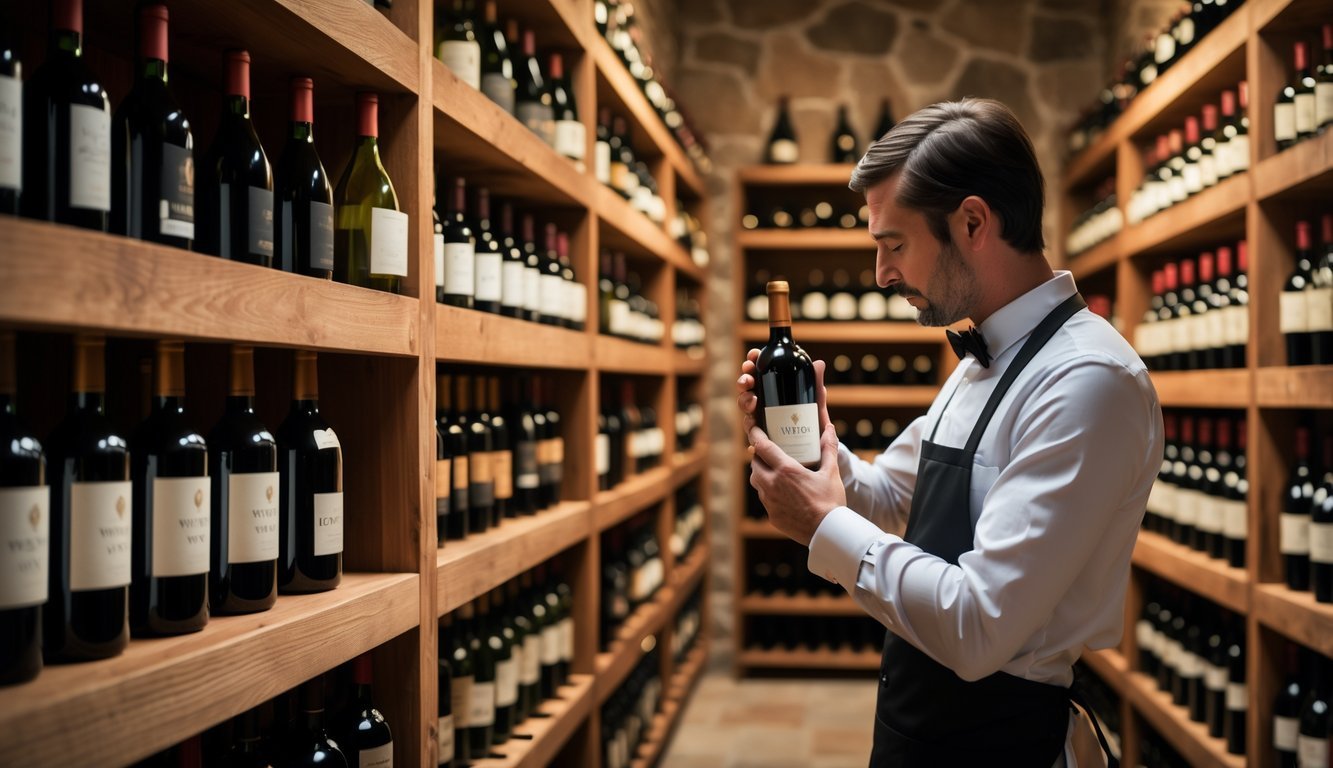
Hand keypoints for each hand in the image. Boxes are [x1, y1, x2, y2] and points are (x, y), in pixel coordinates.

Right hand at [736, 352, 832, 437]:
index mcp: (773, 388)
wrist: (815, 447)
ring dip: (743, 400)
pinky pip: (751, 430)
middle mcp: (763, 402)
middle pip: (747, 387)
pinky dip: (750, 425)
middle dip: (744, 380)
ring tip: (752, 401)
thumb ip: (815, 385)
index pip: (758, 371)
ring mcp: (760, 418)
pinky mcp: (761, 436)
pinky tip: (753, 423)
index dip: (753, 361)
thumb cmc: (812, 420)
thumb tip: (820, 363)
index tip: (753, 356)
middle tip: (748, 380)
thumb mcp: (814, 401)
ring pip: (745, 406)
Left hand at [748, 420, 845, 546]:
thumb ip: (828, 448)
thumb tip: (829, 428)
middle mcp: (772, 484)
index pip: (762, 446)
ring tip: (773, 470)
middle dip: (758, 454)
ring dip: (761, 472)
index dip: (755, 433)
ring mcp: (770, 501)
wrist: (828, 532)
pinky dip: (768, 491)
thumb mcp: (831, 472)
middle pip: (755, 463)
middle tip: (767, 450)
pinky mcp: (771, 515)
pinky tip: (781, 492)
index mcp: (786, 470)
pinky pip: (764, 498)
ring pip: (756, 481)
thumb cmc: (830, 501)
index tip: (751, 425)